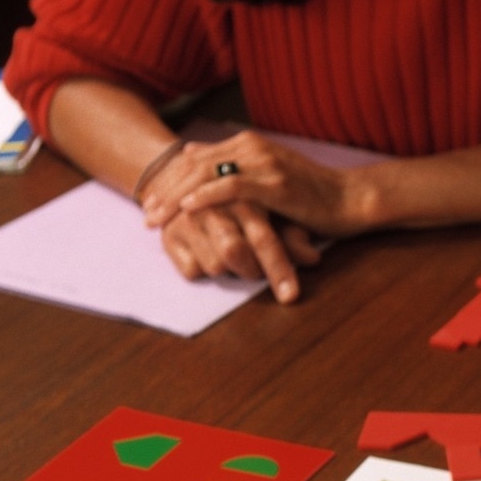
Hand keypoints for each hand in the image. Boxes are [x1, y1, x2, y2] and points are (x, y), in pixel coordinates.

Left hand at [141, 130, 359, 235]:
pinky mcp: (275, 182)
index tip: (151, 201)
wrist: (352, 199)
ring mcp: (264, 162)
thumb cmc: (314, 197)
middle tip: (146, 213)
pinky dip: (205, 197)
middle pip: (194, 164)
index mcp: (248, 143)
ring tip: (157, 216)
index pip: (196, 157)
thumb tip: (198, 168)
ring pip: (206, 174)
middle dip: (165, 188)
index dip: (169, 178)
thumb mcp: (270, 181)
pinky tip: (187, 209)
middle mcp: (252, 146)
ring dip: (176, 196)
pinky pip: (231, 187)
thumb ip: (238, 175)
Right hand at [160, 201, 320, 303]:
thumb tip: (312, 258)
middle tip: (257, 270)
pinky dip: (205, 269)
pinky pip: (192, 271)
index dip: (279, 269)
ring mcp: (187, 220)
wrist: (193, 183)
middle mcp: (213, 207)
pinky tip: (207, 251)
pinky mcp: (168, 235)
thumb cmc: (245, 204)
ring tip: (232, 251)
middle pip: (233, 252)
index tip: (291, 297)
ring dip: (230, 270)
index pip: (264, 239)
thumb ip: (292, 236)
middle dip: (252, 270)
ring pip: (214, 266)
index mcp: (244, 197)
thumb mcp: (272, 214)